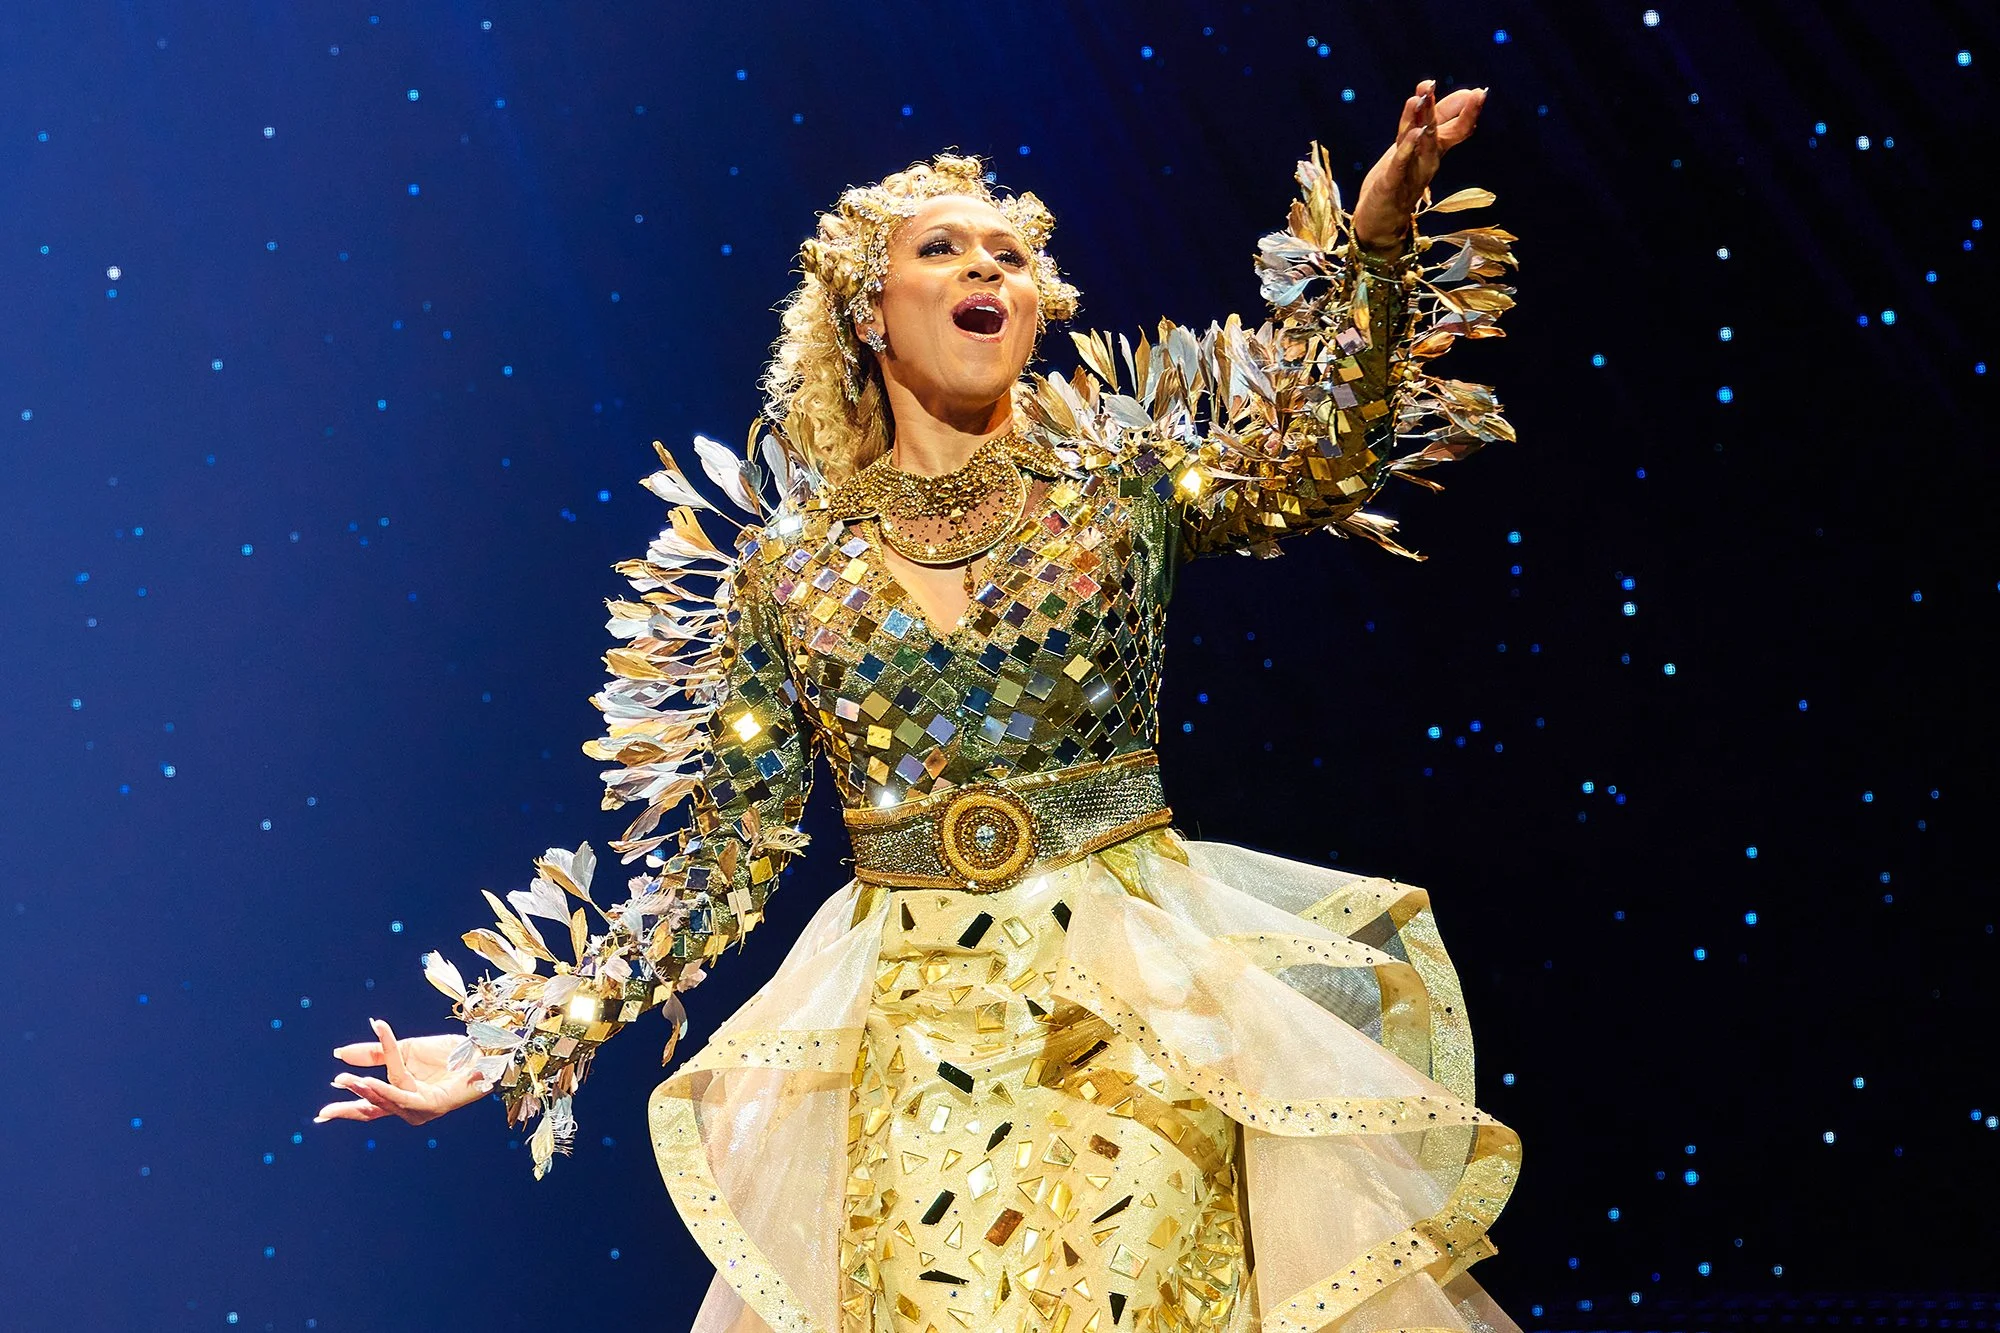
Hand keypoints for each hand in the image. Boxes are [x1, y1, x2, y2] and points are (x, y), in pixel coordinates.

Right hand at [316, 1017, 491, 1126]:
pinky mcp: (433, 1105)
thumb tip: (339, 1053)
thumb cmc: (448, 1052)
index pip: (369, 1105)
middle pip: (374, 1111)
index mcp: (401, 1095)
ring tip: (345, 1080)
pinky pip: (404, 1093)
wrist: (482, 1047)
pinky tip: (369, 1081)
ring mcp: (422, 1109)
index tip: (325, 1106)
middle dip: (349, 1109)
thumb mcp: (404, 1049)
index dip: (348, 1105)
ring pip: (387, 1101)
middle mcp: (410, 1107)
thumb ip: (374, 1052)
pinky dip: (385, 1086)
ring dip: (365, 1090)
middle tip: (323, 1113)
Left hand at [1353, 80, 1488, 251]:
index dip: (1464, 110)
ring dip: (1424, 120)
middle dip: (1454, 111)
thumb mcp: (1414, 152)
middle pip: (1441, 131)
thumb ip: (1430, 129)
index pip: (1453, 127)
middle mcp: (1426, 161)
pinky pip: (1400, 164)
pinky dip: (1406, 148)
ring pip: (1422, 143)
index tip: (1477, 92)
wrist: (1379, 227)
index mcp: (1431, 151)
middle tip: (1472, 93)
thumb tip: (1452, 106)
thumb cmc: (1396, 185)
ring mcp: (1410, 173)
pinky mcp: (1390, 184)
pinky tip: (1412, 132)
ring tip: (1424, 97)